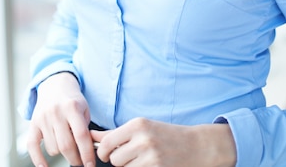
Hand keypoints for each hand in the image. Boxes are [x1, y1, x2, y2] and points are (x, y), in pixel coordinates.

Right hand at [27, 72, 95, 166]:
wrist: (55, 85)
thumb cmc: (73, 101)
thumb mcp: (84, 108)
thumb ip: (85, 128)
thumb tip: (86, 152)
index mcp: (72, 107)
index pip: (81, 135)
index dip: (86, 153)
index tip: (90, 165)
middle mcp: (56, 112)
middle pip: (66, 145)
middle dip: (75, 159)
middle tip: (80, 161)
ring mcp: (43, 118)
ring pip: (53, 149)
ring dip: (61, 153)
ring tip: (66, 144)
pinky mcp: (33, 123)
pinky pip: (32, 146)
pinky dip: (37, 160)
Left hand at [91, 117, 236, 166]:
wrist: (195, 145)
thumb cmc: (164, 135)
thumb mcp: (140, 128)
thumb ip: (114, 133)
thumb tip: (90, 135)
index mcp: (137, 124)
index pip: (107, 143)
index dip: (105, 152)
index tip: (110, 153)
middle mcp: (143, 138)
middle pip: (114, 160)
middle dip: (119, 161)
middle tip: (132, 156)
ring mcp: (151, 155)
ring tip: (143, 159)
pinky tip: (151, 165)